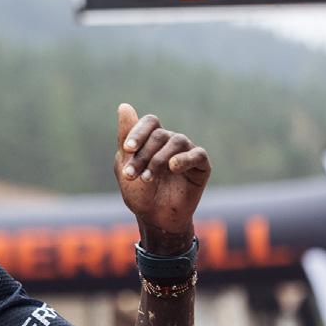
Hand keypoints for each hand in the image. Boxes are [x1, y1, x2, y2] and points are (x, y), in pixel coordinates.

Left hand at [114, 103, 210, 253]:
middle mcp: (172, 142)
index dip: (138, 132)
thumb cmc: (140, 193)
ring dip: (158, 159)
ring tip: (148, 178)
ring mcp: (187, 152)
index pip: (150, 122)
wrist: (155, 219)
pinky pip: (198, 154)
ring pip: (177, 141)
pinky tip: (172, 168)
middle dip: (142, 155)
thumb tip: (124, 106)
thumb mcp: (125, 165)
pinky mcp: (202, 166)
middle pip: (159, 135)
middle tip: (131, 175)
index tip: (127, 149)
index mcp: (153, 139)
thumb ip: (125, 138)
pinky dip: (185, 159)